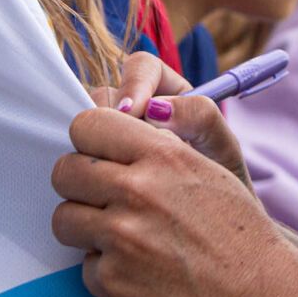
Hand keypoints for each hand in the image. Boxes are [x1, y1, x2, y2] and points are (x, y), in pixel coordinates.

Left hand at [50, 100, 297, 296]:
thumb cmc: (243, 238)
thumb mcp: (211, 173)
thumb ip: (160, 151)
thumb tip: (119, 136)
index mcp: (164, 155)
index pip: (87, 125)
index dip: (90, 141)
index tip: (100, 156)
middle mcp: (137, 192)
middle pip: (64, 171)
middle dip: (79, 185)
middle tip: (104, 200)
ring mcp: (121, 240)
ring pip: (64, 220)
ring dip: (86, 230)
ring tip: (125, 241)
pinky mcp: (113, 285)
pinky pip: (87, 269)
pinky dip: (109, 275)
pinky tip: (144, 278)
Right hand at [91, 51, 251, 188]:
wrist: (210, 228)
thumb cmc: (221, 182)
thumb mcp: (221, 149)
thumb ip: (200, 118)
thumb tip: (158, 109)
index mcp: (166, 91)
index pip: (140, 67)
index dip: (133, 84)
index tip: (132, 112)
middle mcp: (133, 111)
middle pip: (103, 95)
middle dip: (106, 119)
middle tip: (115, 149)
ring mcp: (110, 139)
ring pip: (85, 127)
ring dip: (90, 147)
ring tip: (106, 173)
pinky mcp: (93, 167)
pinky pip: (76, 157)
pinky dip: (81, 170)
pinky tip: (94, 190)